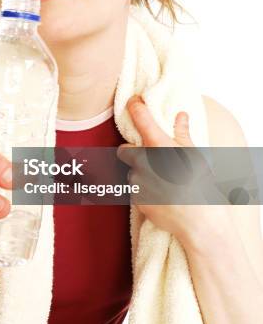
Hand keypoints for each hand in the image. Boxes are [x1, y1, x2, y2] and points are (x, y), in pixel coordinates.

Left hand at [116, 95, 232, 246]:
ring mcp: (136, 181)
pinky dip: (143, 192)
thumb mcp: (196, 156)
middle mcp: (143, 160)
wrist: (199, 222)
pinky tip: (160, 196)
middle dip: (132, 152)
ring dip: (140, 175)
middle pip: (123, 150)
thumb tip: (181, 116)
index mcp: (159, 146)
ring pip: (131, 173)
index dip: (134, 106)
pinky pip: (134, 191)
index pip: (139, 117)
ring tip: (163, 183)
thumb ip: (183, 134)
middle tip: (149, 158)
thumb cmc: (201, 186)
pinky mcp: (135, 199)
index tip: (133, 101)